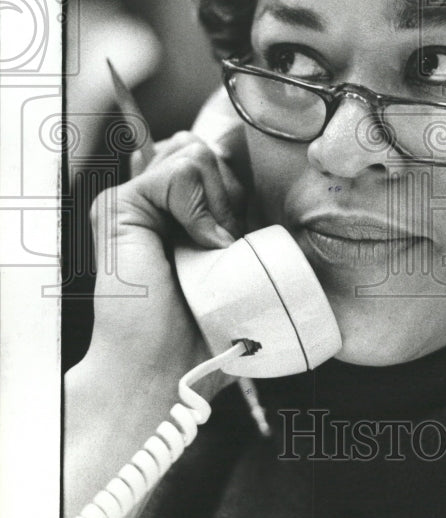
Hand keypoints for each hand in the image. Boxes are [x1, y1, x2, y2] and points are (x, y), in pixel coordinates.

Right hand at [64, 128, 246, 517]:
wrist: (168, 369)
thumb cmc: (210, 326)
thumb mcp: (241, 257)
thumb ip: (240, 211)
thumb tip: (253, 165)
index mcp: (179, 209)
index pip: (215, 153)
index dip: (240, 182)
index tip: (240, 233)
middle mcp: (153, 200)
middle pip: (208, 148)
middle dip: (233, 193)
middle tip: (226, 247)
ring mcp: (134, 201)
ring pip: (196, 152)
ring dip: (219, 202)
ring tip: (213, 249)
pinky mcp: (119, 207)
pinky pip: (178, 170)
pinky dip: (199, 207)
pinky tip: (200, 244)